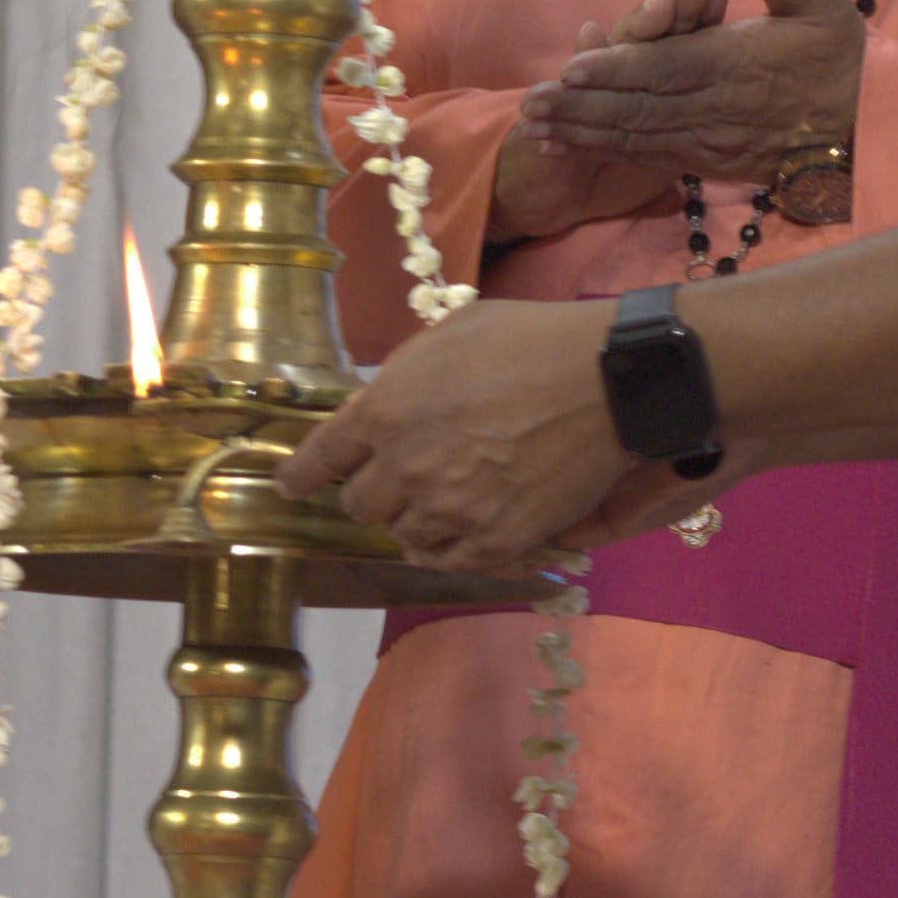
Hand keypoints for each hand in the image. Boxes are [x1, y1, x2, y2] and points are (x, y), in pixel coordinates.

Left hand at [279, 294, 630, 575]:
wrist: (607, 381)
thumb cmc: (529, 340)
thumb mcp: (448, 335)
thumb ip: (403, 375)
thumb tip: (382, 400)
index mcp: (385, 411)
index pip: (321, 457)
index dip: (301, 474)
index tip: (290, 485)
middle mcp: (404, 467)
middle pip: (360, 505)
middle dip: (374, 491)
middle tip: (401, 479)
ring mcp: (449, 511)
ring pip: (403, 537)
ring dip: (414, 521)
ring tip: (442, 503)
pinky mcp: (492, 543)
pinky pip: (447, 562)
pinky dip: (447, 549)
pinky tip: (462, 533)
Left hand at [496, 0, 862, 239]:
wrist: (864, 129)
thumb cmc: (842, 60)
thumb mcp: (829, 8)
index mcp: (732, 65)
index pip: (664, 68)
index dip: (617, 68)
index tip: (573, 66)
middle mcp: (711, 106)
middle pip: (635, 107)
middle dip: (580, 106)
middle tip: (528, 104)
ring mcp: (705, 138)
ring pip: (634, 136)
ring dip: (582, 131)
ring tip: (534, 127)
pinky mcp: (704, 160)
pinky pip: (647, 155)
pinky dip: (605, 151)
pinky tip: (569, 146)